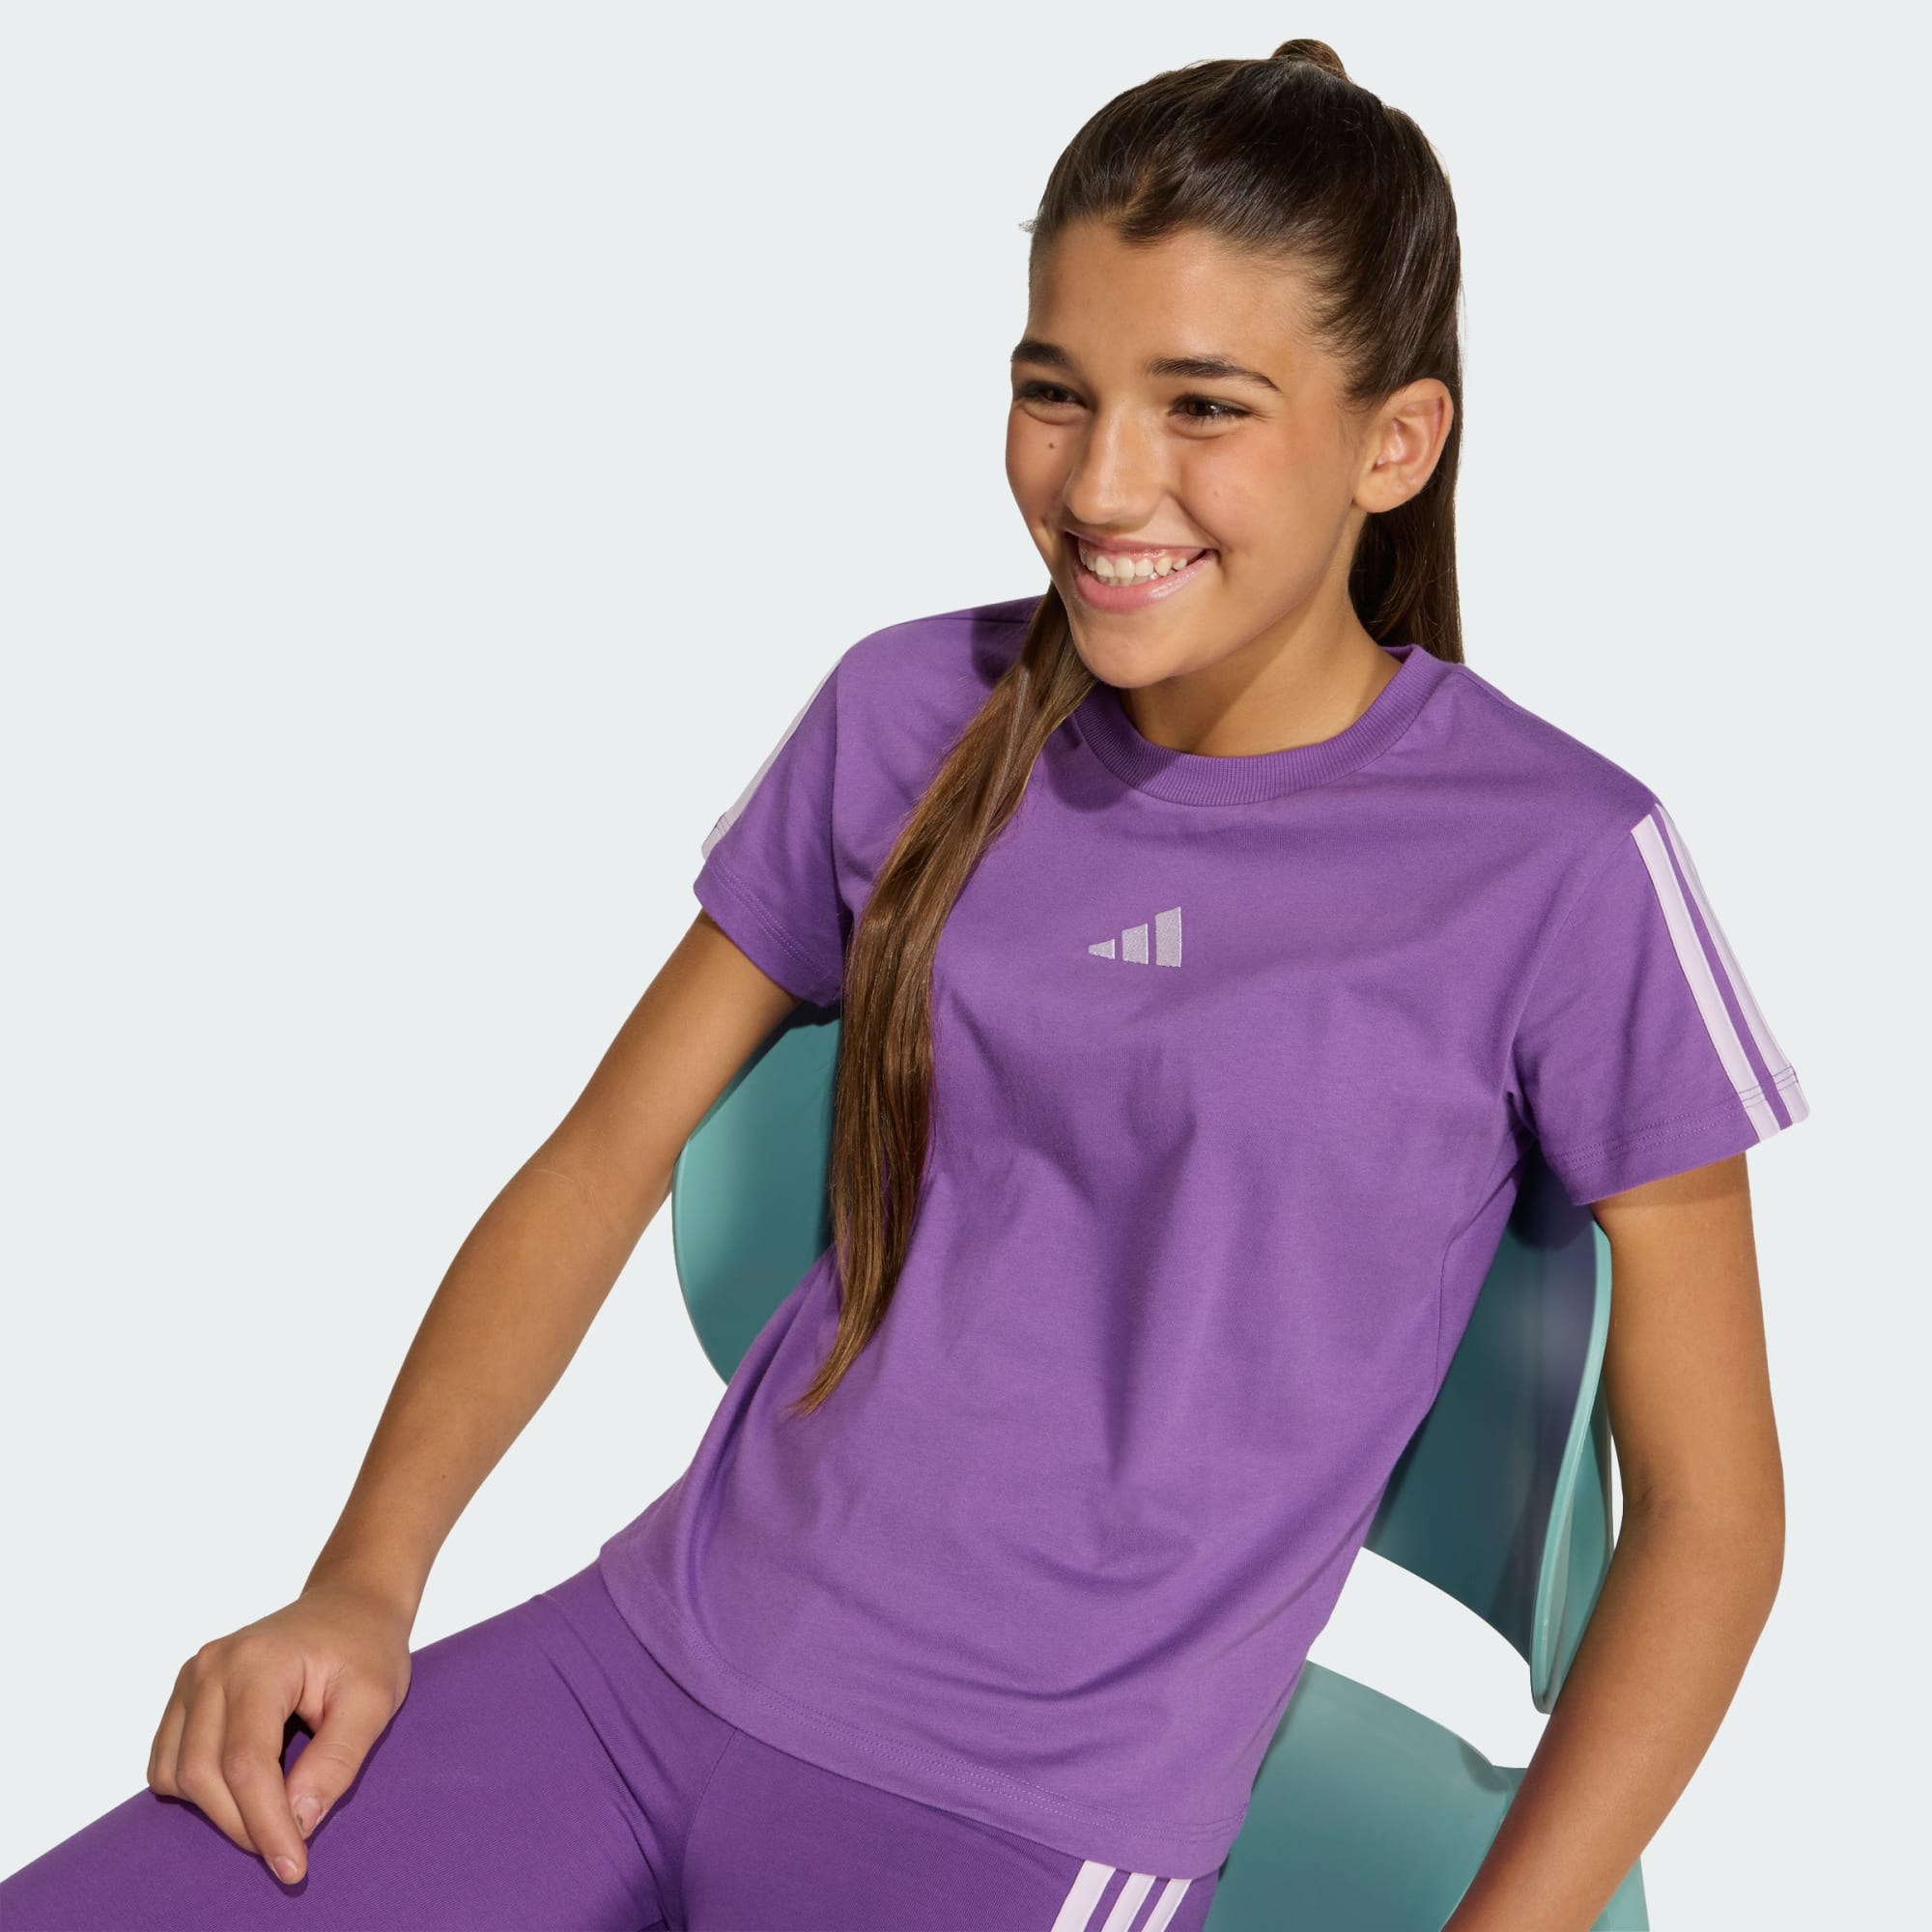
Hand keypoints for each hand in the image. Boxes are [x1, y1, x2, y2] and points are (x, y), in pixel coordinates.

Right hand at [146, 1575, 413, 1885]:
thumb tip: (297, 1822)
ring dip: (218, 1811)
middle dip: (245, 1824)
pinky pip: (167, 1760)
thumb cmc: (366, 1647)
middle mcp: (213, 1666)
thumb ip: (337, 1760)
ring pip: (177, 1774)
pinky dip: (197, 1789)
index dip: (265, 1823)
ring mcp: (192, 1676)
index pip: (246, 1762)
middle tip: (290, 1847)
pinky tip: (243, 1786)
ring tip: (272, 1810)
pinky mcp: (184, 1692)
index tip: (292, 1866)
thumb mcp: (374, 1700)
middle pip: (204, 1774)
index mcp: (259, 1661)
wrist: (350, 1604)